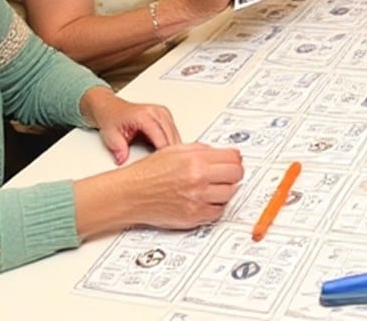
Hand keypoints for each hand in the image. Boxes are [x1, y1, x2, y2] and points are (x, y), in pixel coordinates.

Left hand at [81, 88, 180, 164]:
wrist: (112, 109)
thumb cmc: (112, 118)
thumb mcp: (111, 135)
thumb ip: (118, 149)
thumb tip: (122, 161)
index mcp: (144, 116)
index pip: (161, 138)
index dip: (163, 155)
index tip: (162, 167)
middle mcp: (157, 112)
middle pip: (172, 137)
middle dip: (170, 155)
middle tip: (164, 169)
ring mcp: (163, 114)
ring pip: (176, 136)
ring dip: (173, 150)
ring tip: (164, 163)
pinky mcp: (167, 117)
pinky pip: (175, 133)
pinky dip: (172, 145)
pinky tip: (164, 155)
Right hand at [116, 143, 243, 228]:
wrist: (130, 194)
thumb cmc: (148, 173)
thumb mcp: (175, 150)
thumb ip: (202, 150)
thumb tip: (224, 154)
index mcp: (195, 160)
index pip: (234, 158)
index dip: (235, 159)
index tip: (233, 161)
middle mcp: (198, 180)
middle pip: (236, 175)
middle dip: (233, 173)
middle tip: (225, 174)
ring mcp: (197, 200)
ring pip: (230, 194)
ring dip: (225, 190)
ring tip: (213, 186)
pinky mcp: (193, 216)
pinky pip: (218, 212)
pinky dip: (215, 206)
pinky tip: (206, 199)